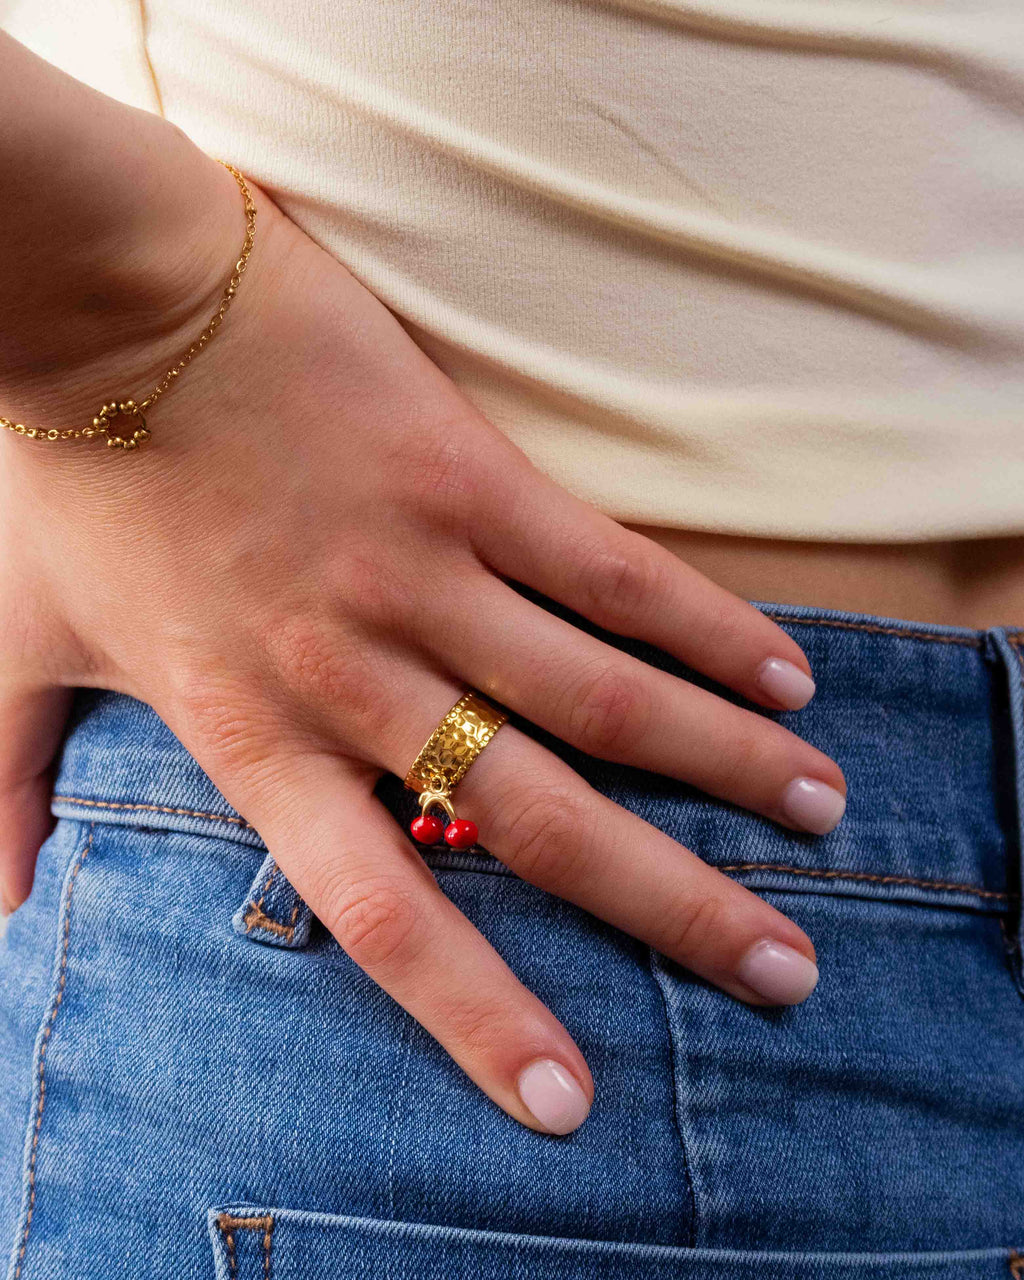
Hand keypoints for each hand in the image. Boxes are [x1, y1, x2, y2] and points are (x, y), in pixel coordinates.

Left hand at [0, 157, 845, 1133]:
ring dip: (725, 762)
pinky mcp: (465, 476)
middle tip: (786, 969)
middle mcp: (355, 676)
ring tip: (820, 810)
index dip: (481, 1011)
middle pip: (542, 819)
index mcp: (256, 734)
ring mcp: (420, 572)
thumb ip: (5, 782)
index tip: (571, 1095)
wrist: (103, 301)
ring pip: (603, 695)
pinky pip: (606, 567)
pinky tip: (781, 672)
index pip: (387, 910)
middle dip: (673, 906)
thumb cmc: (67, 476)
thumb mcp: (17, 648)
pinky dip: (702, 625)